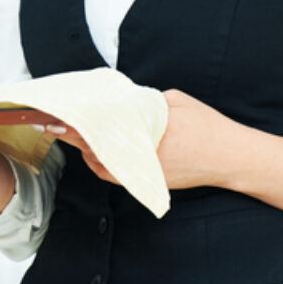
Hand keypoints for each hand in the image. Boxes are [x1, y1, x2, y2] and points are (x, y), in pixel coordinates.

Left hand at [53, 89, 246, 190]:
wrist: (232, 158)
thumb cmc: (208, 128)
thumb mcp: (176, 101)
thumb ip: (144, 102)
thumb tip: (120, 101)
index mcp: (146, 133)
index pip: (101, 128)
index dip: (76, 123)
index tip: (55, 117)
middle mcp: (141, 157)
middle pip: (95, 147)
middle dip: (72, 135)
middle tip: (50, 122)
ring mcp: (143, 173)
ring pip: (101, 164)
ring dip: (84, 149)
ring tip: (68, 133)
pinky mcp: (147, 182)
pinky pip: (114, 174)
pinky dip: (99, 162)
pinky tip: (92, 150)